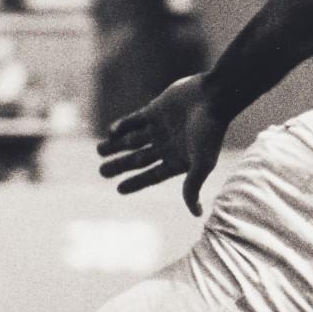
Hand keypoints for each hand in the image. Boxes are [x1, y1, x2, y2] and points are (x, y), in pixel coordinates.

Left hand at [96, 75, 234, 213]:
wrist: (214, 97)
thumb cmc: (210, 131)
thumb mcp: (202, 163)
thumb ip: (193, 186)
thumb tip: (197, 214)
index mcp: (178, 160)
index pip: (152, 175)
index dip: (136, 182)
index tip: (119, 189)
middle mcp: (168, 145)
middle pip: (138, 159)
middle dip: (120, 165)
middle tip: (102, 171)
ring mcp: (161, 127)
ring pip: (133, 139)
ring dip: (116, 145)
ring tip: (99, 150)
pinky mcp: (156, 109)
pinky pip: (134, 120)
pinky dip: (122, 126)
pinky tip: (110, 132)